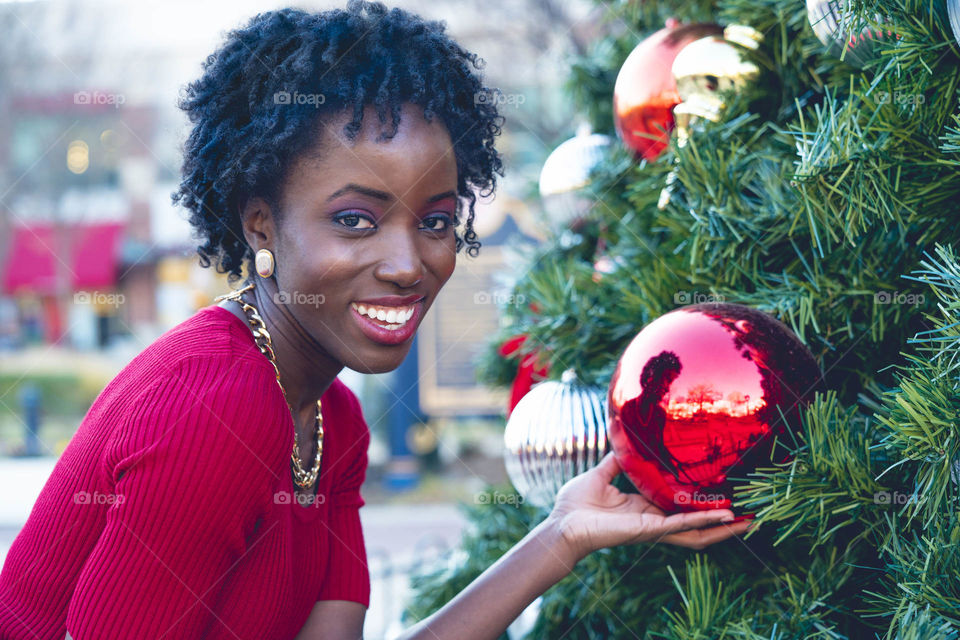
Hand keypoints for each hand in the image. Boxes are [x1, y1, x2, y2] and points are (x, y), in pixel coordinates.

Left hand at [547, 452, 752, 560]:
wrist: (562, 524)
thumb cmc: (575, 504)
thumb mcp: (600, 475)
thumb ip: (616, 460)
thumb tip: (622, 439)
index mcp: (645, 508)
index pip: (680, 507)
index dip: (702, 504)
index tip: (723, 494)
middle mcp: (654, 520)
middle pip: (697, 525)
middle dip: (723, 523)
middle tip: (750, 514)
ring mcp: (654, 528)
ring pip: (696, 531)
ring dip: (722, 527)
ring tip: (748, 520)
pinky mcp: (648, 531)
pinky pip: (681, 525)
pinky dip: (703, 520)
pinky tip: (723, 516)